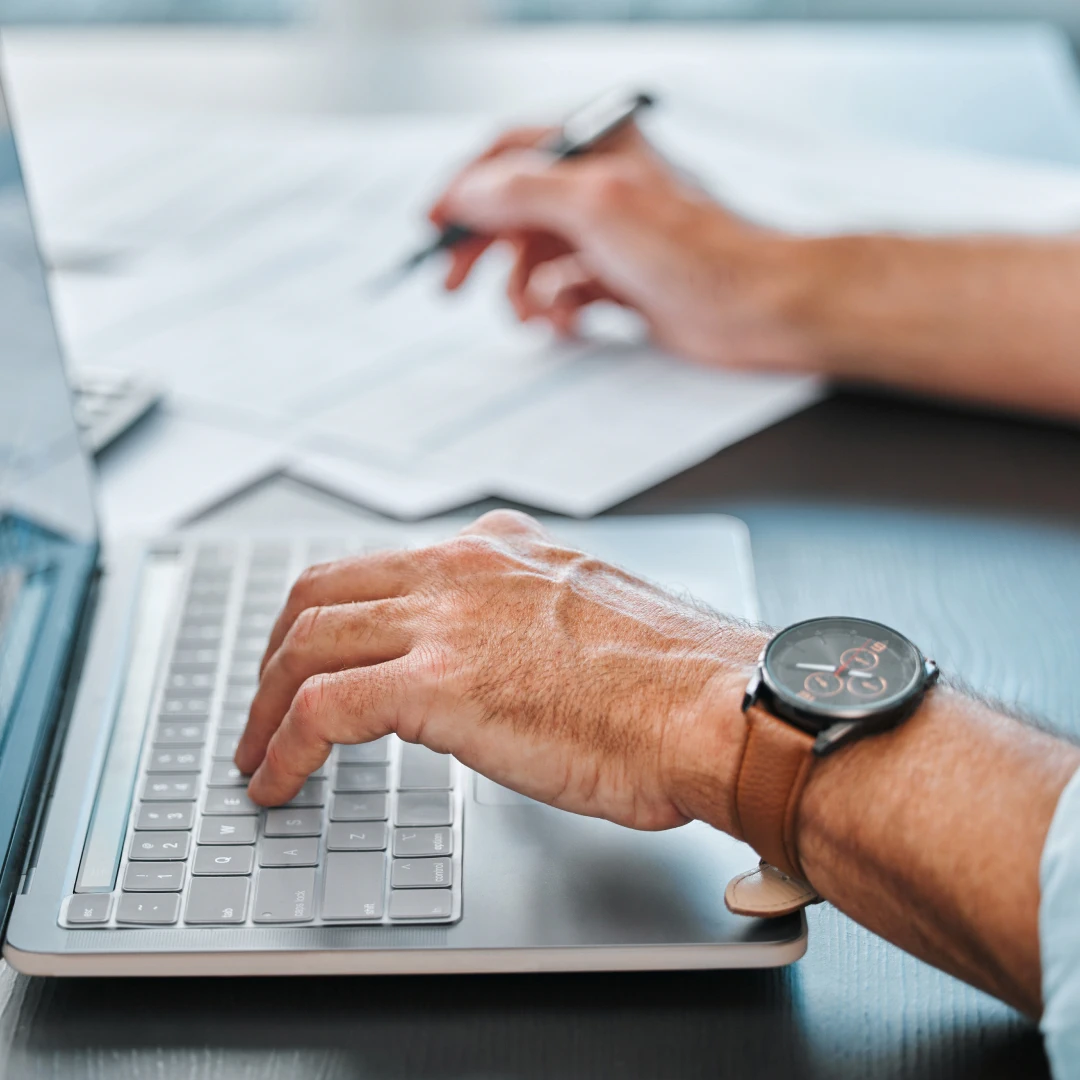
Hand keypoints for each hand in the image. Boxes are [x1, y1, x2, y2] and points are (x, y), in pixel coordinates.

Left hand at [236, 510, 762, 832]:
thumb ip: (536, 621)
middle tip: (266, 700)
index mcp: (503, 550)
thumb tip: (509, 663)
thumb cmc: (683, 681)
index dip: (336, 615)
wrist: (722, 706)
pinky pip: (320, 708)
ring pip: (306, 641)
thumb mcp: (595, 616)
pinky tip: (275, 782)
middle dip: (278, 650)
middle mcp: (465, 567)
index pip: (386, 566)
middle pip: (323, 590)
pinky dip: (281, 747)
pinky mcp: (437, 679)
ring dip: (264, 702)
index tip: (322, 655)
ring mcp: (446, 617)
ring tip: (256, 752)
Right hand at [429, 123, 817, 371]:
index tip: (435, 226)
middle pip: (515, 213)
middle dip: (484, 250)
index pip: (509, 156)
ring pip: (537, 261)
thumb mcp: (596, 204)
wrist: (754, 308)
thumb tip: (466, 194)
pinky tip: (568, 323)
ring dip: (524, 290)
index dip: (465, 190)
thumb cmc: (698, 249)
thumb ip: (521, 192)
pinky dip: (557, 311)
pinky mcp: (620, 283)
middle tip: (454, 284)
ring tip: (533, 313)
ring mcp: (609, 239)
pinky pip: (564, 294)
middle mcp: (600, 190)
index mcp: (596, 150)